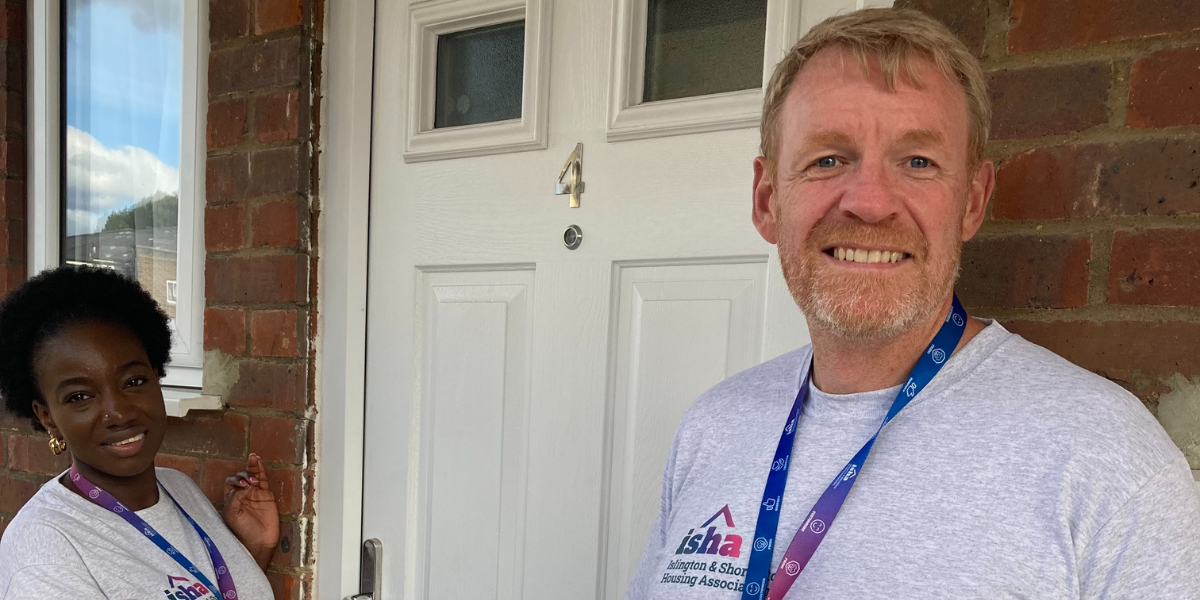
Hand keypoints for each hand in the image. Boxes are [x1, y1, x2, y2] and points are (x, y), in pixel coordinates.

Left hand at [221, 453, 279, 569]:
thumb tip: (243, 486)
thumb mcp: (232, 515)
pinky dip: (260, 469)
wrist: (260, 541)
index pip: (230, 483)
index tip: (243, 487)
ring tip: (253, 458)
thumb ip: (234, 499)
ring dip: (251, 467)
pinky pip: (263, 478)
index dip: (235, 481)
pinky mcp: (266, 494)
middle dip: (244, 476)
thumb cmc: (243, 530)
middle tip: (250, 483)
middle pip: (240, 477)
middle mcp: (241, 494)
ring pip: (252, 474)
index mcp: (230, 499)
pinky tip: (257, 460)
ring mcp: (254, 493)